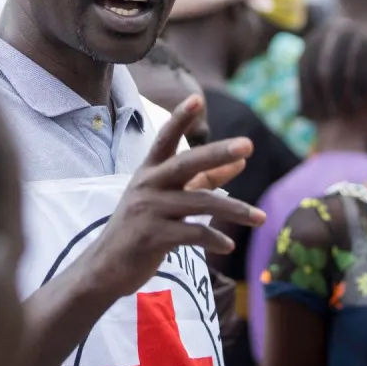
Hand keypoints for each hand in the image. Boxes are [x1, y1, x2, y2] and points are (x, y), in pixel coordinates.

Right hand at [84, 94, 263, 298]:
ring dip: (234, 210)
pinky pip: (193, 234)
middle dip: (218, 152)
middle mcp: (147, 185)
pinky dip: (214, 240)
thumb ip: (203, 180)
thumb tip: (239, 163)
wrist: (106, 267)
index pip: (165, 139)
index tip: (197, 98)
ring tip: (260, 218)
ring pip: (199, 203)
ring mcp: (148, 210)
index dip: (180, 118)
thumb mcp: (167, 199)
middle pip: (186, 163)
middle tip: (247, 145)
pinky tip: (228, 246)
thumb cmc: (141, 227)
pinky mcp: (151, 236)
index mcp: (149, 172)